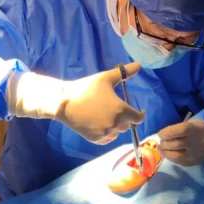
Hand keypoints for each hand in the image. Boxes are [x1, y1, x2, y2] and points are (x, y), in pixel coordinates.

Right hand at [9, 63, 144, 143]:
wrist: (64, 102)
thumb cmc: (86, 88)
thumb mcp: (106, 78)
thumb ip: (124, 72)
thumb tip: (139, 64)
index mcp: (121, 110)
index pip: (138, 118)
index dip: (139, 114)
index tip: (138, 111)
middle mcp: (115, 124)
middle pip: (127, 125)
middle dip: (125, 118)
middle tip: (115, 108)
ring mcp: (105, 133)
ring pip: (117, 132)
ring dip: (115, 126)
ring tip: (105, 115)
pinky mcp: (95, 139)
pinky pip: (107, 139)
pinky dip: (107, 133)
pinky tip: (100, 123)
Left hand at [158, 119, 203, 165]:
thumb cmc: (203, 129)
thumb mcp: (193, 123)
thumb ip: (179, 128)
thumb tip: (162, 135)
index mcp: (195, 129)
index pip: (176, 132)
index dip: (165, 133)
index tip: (160, 134)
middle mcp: (196, 142)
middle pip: (175, 144)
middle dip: (164, 144)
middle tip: (161, 142)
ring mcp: (196, 154)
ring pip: (176, 156)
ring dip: (166, 152)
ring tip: (162, 149)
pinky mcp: (195, 162)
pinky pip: (180, 162)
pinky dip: (172, 158)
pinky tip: (170, 154)